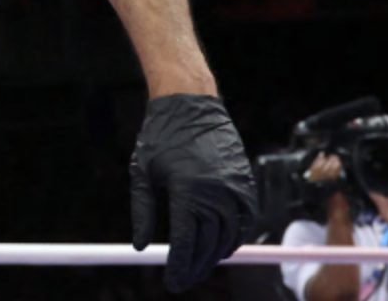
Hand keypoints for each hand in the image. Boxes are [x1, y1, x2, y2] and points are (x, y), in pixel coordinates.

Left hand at [130, 94, 258, 293]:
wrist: (189, 104)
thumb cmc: (160, 137)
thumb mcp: (141, 172)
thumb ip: (143, 212)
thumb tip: (141, 248)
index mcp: (187, 190)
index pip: (186, 242)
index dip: (179, 267)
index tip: (171, 283)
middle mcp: (215, 192)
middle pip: (209, 245)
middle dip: (196, 267)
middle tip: (183, 279)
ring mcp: (235, 187)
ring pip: (230, 237)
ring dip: (215, 255)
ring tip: (199, 265)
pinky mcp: (246, 182)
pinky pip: (246, 221)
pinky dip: (235, 238)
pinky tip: (221, 245)